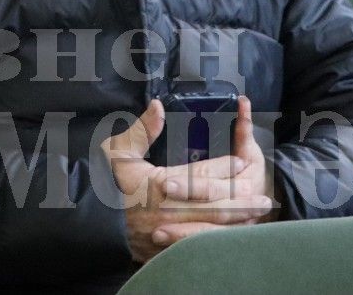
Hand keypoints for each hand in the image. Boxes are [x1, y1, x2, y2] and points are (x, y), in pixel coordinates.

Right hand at [103, 98, 273, 263]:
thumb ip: (141, 129)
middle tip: (263, 195)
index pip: (197, 175)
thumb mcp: (117, 150)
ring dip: (237, 220)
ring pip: (211, 227)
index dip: (222, 168)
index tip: (241, 162)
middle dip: (239, 199)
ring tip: (257, 213)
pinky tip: (234, 234)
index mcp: (157, 184)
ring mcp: (167, 232)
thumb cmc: (102, 181)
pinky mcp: (165, 247)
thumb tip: (158, 106)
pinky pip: (199, 244)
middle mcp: (167, 211)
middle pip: (212, 205)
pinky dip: (220, 239)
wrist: (88, 220)